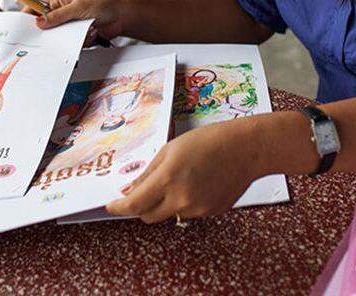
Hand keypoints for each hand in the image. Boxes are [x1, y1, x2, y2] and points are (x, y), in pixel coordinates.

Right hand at [35, 0, 126, 38]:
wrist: (121, 17)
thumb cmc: (101, 5)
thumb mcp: (77, 8)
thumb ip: (58, 16)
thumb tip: (39, 22)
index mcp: (57, 2)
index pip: (35, 9)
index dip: (27, 17)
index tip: (20, 28)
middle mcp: (60, 15)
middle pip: (43, 26)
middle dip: (45, 34)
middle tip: (44, 39)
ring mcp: (68, 27)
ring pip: (57, 38)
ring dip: (65, 38)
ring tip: (78, 33)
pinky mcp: (77, 38)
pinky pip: (70, 45)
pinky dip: (79, 42)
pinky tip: (91, 34)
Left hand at [107, 117, 263, 222]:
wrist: (246, 149)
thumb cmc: (208, 140)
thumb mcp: (171, 149)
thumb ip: (149, 172)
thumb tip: (130, 190)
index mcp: (167, 178)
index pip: (134, 204)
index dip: (118, 207)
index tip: (110, 205)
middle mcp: (180, 199)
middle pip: (148, 216)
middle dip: (140, 206)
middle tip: (143, 190)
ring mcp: (197, 210)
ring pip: (169, 214)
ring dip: (165, 202)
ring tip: (182, 177)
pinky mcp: (210, 214)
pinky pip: (188, 213)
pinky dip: (185, 202)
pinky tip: (198, 182)